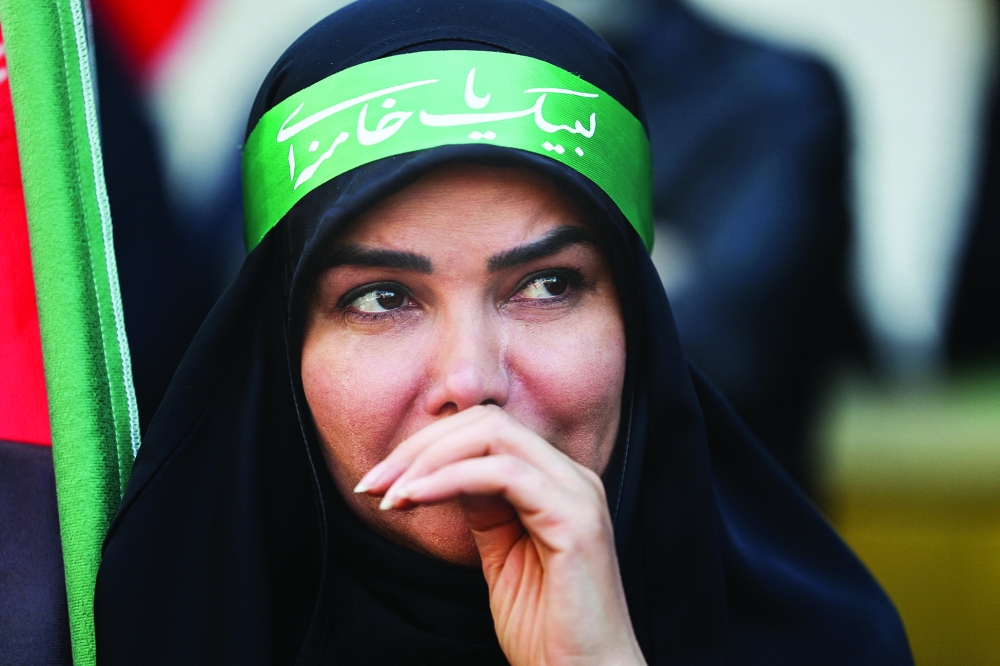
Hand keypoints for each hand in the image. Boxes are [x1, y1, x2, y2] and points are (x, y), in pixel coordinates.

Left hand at [353, 405, 645, 665]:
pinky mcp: (576, 520)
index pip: (487, 428)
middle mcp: (573, 477)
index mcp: (557, 481)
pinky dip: (450, 478)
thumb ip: (483, 508)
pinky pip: (503, 474)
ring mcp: (578, 494)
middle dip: (420, 445)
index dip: (427, 444)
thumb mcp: (501, 555)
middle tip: (373, 485)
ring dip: (428, 459)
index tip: (380, 481)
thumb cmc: (546, 630)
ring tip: (390, 495)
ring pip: (494, 435)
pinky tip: (415, 497)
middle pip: (487, 420)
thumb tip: (443, 471)